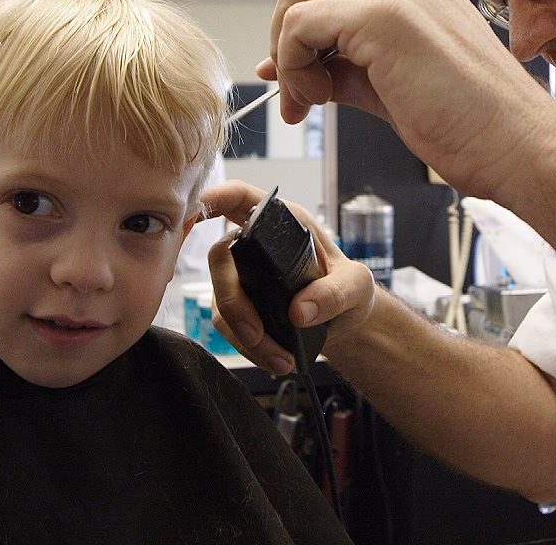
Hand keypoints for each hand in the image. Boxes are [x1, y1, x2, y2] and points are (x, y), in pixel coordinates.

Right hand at [201, 180, 374, 374]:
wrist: (346, 324)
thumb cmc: (352, 290)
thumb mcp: (357, 286)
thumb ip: (335, 293)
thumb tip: (300, 311)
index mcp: (283, 224)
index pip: (241, 197)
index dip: (216, 196)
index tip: (198, 207)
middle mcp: (256, 246)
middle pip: (220, 258)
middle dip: (232, 300)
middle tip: (256, 334)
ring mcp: (245, 276)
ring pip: (220, 300)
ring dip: (243, 334)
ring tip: (279, 358)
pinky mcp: (242, 306)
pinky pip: (229, 326)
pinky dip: (247, 347)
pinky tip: (275, 360)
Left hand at [263, 0, 553, 198]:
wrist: (521, 147)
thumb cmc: (479, 129)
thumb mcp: (399, 88)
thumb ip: (352, 70)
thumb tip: (303, 72)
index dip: (300, 40)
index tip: (296, 83)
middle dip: (285, 42)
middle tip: (296, 96)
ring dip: (288, 56)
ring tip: (308, 105)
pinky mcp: (383, 17)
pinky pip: (302, 24)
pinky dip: (294, 65)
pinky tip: (319, 100)